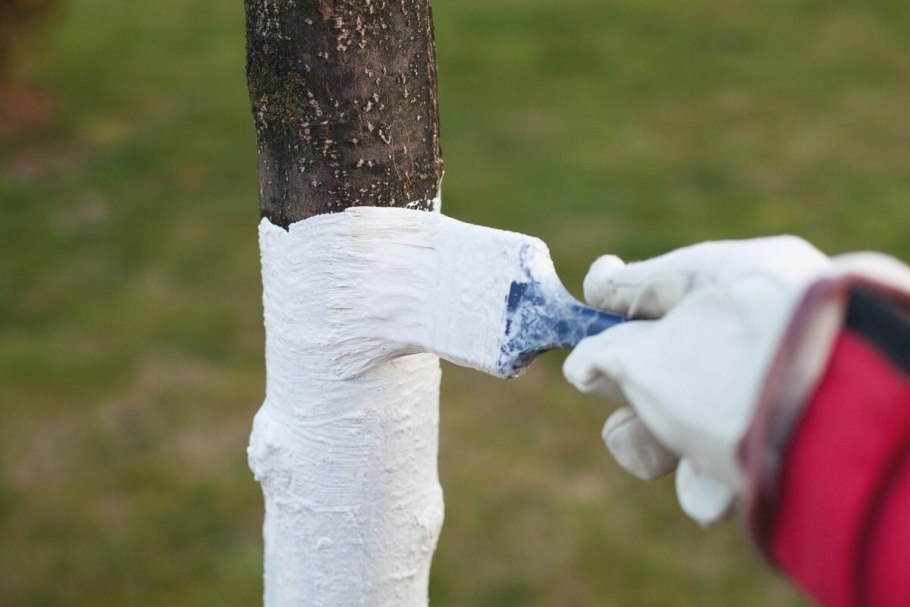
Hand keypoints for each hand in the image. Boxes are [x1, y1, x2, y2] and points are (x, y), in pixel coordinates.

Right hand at [564, 237, 832, 523]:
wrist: (840, 441)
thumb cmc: (733, 378)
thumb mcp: (649, 360)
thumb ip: (607, 354)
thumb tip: (585, 362)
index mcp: (737, 274)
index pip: (660, 278)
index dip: (613, 299)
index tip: (582, 305)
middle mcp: (770, 317)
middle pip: (678, 350)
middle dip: (635, 394)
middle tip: (620, 416)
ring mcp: (789, 372)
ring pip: (705, 402)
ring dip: (666, 442)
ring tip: (657, 462)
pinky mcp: (806, 427)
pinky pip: (744, 437)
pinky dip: (715, 468)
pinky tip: (707, 498)